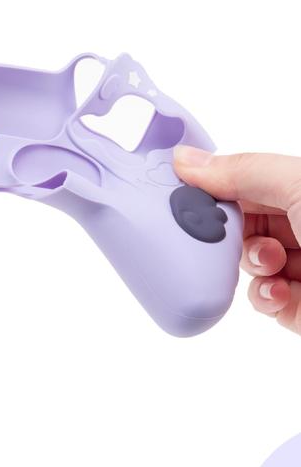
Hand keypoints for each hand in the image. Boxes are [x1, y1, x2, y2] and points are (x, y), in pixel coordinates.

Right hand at [174, 146, 300, 333]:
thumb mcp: (298, 184)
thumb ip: (241, 171)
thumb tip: (183, 159)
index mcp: (296, 188)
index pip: (241, 183)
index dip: (209, 189)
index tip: (177, 193)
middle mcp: (300, 225)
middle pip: (238, 226)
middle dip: (224, 233)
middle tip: (212, 234)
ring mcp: (300, 268)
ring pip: (247, 266)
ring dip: (251, 265)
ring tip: (270, 263)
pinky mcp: (299, 308)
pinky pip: (262, 301)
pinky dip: (264, 298)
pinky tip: (281, 291)